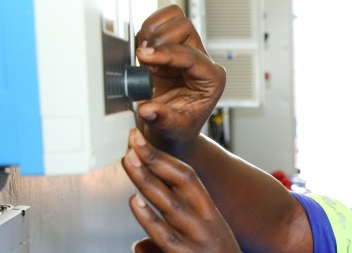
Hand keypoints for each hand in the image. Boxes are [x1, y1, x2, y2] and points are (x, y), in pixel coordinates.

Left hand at [121, 129, 268, 252]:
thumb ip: (164, 250)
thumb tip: (138, 248)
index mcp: (210, 216)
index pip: (186, 177)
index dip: (162, 159)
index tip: (142, 143)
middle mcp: (208, 221)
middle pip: (179, 180)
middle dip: (154, 157)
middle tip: (133, 136)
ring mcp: (203, 240)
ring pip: (170, 203)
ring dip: (147, 179)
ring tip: (128, 158)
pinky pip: (168, 237)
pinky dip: (149, 218)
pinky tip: (134, 202)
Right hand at [134, 6, 225, 154]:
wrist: (170, 133)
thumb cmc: (177, 131)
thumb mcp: (172, 131)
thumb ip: (162, 119)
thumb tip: (148, 109)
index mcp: (211, 79)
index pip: (190, 55)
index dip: (165, 53)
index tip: (143, 57)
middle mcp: (201, 61)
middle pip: (184, 27)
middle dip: (160, 39)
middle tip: (143, 57)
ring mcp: (185, 53)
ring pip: (173, 19)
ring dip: (152, 31)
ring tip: (142, 54)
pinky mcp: (168, 49)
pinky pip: (158, 26)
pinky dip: (146, 33)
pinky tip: (141, 52)